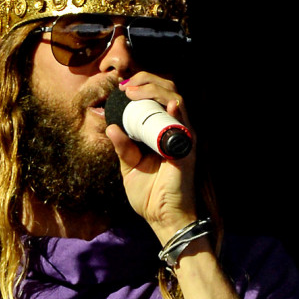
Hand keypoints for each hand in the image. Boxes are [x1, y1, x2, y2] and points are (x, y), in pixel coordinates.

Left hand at [106, 75, 198, 244]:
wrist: (161, 217)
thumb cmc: (148, 194)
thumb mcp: (129, 167)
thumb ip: (122, 148)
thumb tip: (111, 127)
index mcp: (159, 132)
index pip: (156, 99)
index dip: (141, 87)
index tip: (121, 88)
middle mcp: (173, 130)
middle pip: (167, 91)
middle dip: (147, 81)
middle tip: (126, 85)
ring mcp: (182, 137)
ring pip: (176, 99)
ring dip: (155, 90)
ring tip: (134, 91)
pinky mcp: (187, 149)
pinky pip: (184, 124)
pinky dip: (176, 111)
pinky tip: (167, 104)